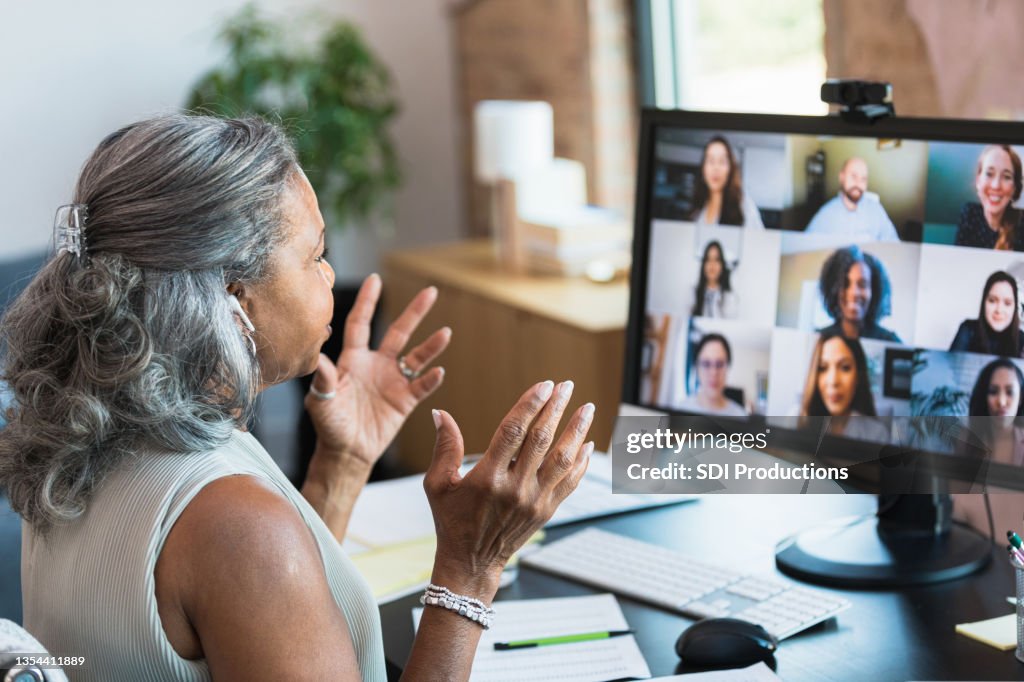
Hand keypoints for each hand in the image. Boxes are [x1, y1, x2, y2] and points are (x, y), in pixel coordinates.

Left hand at [305, 273, 450, 468]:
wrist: (346, 452)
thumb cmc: (328, 425)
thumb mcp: (320, 399)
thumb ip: (323, 377)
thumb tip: (319, 356)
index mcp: (353, 359)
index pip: (361, 323)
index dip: (367, 302)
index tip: (375, 279)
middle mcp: (376, 365)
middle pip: (398, 332)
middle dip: (414, 312)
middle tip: (431, 292)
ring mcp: (393, 381)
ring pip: (417, 357)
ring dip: (431, 345)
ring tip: (446, 333)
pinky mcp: (405, 401)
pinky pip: (422, 386)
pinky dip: (431, 379)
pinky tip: (438, 371)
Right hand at [423, 380, 594, 597]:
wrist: (472, 562)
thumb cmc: (451, 520)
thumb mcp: (438, 484)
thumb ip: (444, 447)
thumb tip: (440, 413)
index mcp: (487, 478)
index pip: (513, 432)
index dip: (530, 405)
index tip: (544, 385)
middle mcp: (514, 488)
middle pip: (541, 440)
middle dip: (556, 409)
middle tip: (566, 386)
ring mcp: (534, 501)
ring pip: (562, 460)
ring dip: (576, 431)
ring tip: (587, 408)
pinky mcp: (547, 511)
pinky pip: (569, 482)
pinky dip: (581, 462)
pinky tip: (587, 443)